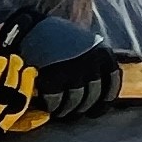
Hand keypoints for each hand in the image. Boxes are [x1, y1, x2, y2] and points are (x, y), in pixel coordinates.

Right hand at [0, 12, 122, 122]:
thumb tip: (97, 86)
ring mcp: (72, 72)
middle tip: (72, 112)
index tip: (95, 109)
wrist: (28, 28)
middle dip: (82, 107)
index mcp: (102, 53)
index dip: (104, 101)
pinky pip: (55, 102)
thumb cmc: (55, 36)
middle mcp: (91, 63)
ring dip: (67, 110)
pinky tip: (46, 106)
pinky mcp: (52, 80)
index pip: (112, 83)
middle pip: (92, 96)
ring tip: (59, 112)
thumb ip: (93, 61)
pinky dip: (51, 107)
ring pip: (75, 102)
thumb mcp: (83, 43)